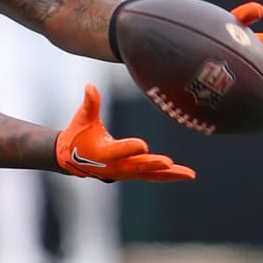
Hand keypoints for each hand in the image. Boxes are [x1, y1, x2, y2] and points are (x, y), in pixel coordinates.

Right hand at [56, 84, 195, 181]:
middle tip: (168, 163)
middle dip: (153, 164)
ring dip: (170, 174)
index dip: (129, 148)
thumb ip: (90, 103)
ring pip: (150, 174)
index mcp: (103, 152)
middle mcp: (116, 165)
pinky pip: (152, 176)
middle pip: (138, 165)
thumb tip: (89, 86)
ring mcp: (125, 172)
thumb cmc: (79, 134)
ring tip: (190, 174)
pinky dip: (168, 175)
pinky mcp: (132, 173)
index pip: (118, 150)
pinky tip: (184, 174)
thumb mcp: (82, 118)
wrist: (73, 158)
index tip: (143, 145)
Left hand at [167, 0, 262, 89]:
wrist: (187, 45)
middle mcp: (241, 40)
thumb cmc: (188, 25)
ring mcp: (243, 57)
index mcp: (230, 24)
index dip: (248, 14)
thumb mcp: (184, 9)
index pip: (241, 18)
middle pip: (260, 43)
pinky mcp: (240, 75)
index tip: (257, 11)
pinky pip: (255, 84)